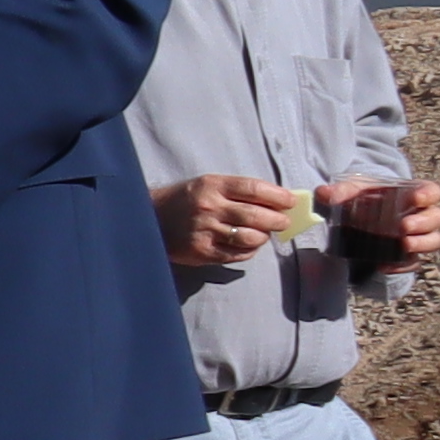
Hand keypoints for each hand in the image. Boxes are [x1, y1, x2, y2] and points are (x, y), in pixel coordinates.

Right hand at [151, 171, 300, 272]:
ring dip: (264, 236)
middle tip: (283, 222)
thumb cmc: (185, 199)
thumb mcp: (208, 185)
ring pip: (250, 237)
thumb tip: (277, 201)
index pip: (254, 189)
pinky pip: (237, 254)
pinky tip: (247, 245)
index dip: (278, 196)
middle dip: (278, 220)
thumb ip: (238, 191)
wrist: (149, 219)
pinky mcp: (202, 251)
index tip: (290, 201)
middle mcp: (209, 207)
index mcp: (212, 186)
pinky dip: (249, 251)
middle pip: (257, 215)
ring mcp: (205, 231)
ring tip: (263, 234)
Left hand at [324, 175, 439, 270]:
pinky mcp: (409, 255)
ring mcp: (418, 236)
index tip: (417, 198)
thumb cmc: (363, 199)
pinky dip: (402, 266)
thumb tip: (324, 192)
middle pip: (436, 218)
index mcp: (414, 194)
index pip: (433, 191)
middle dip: (424, 223)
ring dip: (422, 244)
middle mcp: (422, 215)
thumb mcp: (351, 191)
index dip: (429, 194)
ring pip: (433, 240)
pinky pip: (413, 263)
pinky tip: (386, 266)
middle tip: (404, 226)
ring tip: (404, 245)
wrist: (358, 221)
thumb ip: (340, 190)